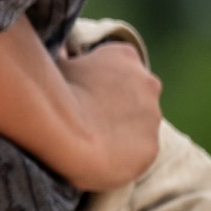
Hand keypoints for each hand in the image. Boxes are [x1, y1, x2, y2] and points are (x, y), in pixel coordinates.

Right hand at [56, 41, 162, 190]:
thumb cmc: (57, 94)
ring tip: (90, 141)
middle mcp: (148, 82)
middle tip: (87, 118)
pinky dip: (121, 156)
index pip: (120, 64)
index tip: (84, 92)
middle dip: (116, 106)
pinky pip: (137, 152)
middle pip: (135, 95)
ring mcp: (153, 116)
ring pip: (138, 125)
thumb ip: (68, 60)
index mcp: (125, 56)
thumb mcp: (58, 66)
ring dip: (120, 131)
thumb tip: (61, 52)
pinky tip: (99, 158)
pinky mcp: (151, 147)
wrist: (65, 132)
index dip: (101, 80)